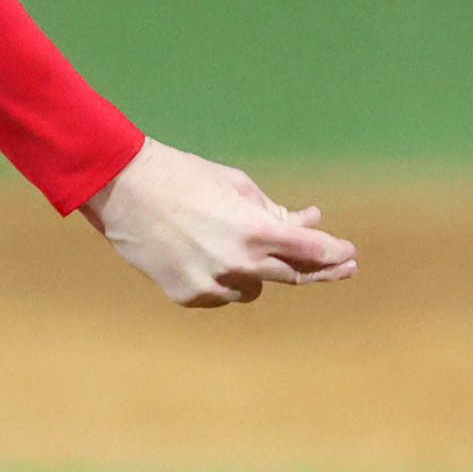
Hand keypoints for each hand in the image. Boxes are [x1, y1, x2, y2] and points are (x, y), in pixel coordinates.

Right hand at [85, 138, 356, 307]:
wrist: (122, 189)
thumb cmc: (183, 176)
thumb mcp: (236, 185)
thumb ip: (273, 210)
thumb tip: (306, 220)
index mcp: (254, 231)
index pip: (311, 250)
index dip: (336, 253)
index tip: (350, 255)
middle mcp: (238, 264)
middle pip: (293, 277)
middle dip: (319, 270)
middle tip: (341, 266)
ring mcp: (212, 285)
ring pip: (254, 289)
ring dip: (259, 272)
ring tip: (239, 245)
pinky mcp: (188, 296)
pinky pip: (221, 294)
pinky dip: (223, 280)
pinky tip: (206, 256)